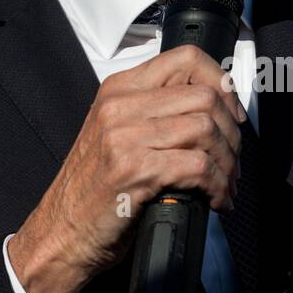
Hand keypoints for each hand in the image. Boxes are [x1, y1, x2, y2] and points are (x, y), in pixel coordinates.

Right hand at [8, 45, 244, 292]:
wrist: (59, 233)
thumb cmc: (93, 191)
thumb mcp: (118, 136)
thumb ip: (156, 114)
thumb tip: (215, 112)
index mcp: (119, 89)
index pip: (185, 59)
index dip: (221, 83)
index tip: (232, 113)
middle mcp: (120, 106)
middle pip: (204, 97)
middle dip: (231, 133)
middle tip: (232, 161)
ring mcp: (125, 136)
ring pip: (206, 130)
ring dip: (228, 164)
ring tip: (226, 184)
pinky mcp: (134, 170)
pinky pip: (199, 167)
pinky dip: (218, 186)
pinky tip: (215, 200)